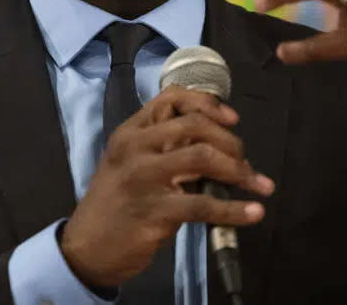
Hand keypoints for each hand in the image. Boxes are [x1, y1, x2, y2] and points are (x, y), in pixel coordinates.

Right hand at [60, 87, 274, 288]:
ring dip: (239, 170)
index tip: (232, 119)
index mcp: (130, 132)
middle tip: (246, 162)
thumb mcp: (129, 162)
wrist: (87, 248)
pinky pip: (204, 204)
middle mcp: (135, 147)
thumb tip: (214, 141)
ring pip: (202, 157)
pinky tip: (253, 213)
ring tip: (258, 185)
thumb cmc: (115, 203)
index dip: (208, 103)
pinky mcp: (156, 210)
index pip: (171, 98)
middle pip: (195, 125)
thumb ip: (162, 146)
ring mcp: (144, 177)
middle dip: (230, 141)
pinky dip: (234, 209)